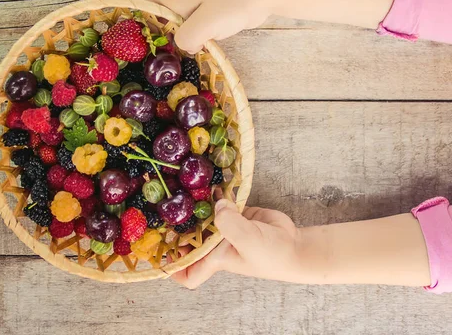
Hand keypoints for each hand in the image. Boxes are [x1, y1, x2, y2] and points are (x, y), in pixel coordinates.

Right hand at [146, 0, 272, 53]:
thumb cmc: (233, 4)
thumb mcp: (204, 25)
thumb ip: (186, 38)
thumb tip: (183, 48)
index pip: (151, 1)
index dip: (146, 18)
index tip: (150, 39)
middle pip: (165, 14)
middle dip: (165, 32)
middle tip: (169, 52)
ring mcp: (203, 3)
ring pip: (183, 21)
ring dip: (184, 36)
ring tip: (187, 53)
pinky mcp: (217, 10)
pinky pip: (200, 24)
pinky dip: (200, 36)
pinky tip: (206, 47)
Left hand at [169, 199, 430, 288]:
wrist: (295, 245)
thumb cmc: (271, 255)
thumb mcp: (247, 241)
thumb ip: (229, 223)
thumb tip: (216, 203)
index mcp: (213, 258)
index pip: (186, 272)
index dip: (170, 266)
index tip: (157, 252)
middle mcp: (215, 244)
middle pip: (188, 238)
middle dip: (175, 227)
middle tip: (158, 207)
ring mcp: (225, 227)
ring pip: (203, 217)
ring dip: (194, 206)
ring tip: (177, 187)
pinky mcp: (236, 213)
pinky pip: (221, 203)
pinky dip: (215, 193)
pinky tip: (207, 179)